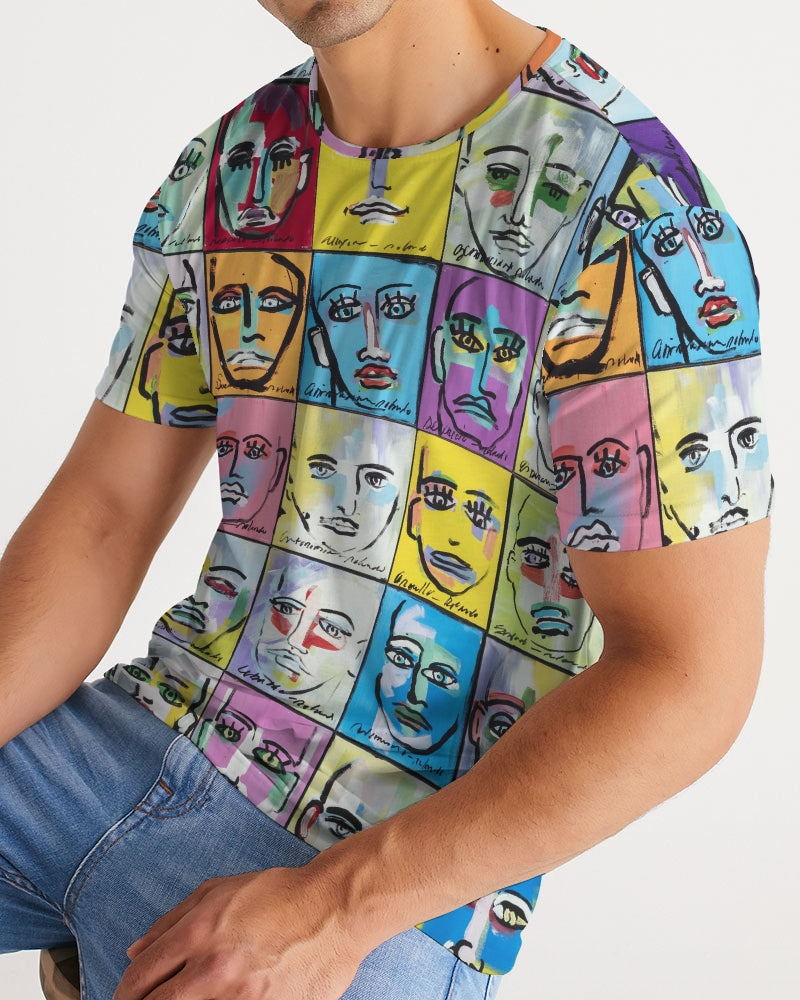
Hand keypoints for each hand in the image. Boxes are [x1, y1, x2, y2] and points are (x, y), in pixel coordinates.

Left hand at [113, 866, 363, 999]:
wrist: (335, 909)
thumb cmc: (279, 895)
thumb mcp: (219, 892)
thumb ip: (172, 921)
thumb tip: (134, 952)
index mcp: (199, 932)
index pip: (139, 977)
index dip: (125, 992)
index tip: (128, 996)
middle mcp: (214, 968)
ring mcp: (241, 997)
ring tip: (187, 998)